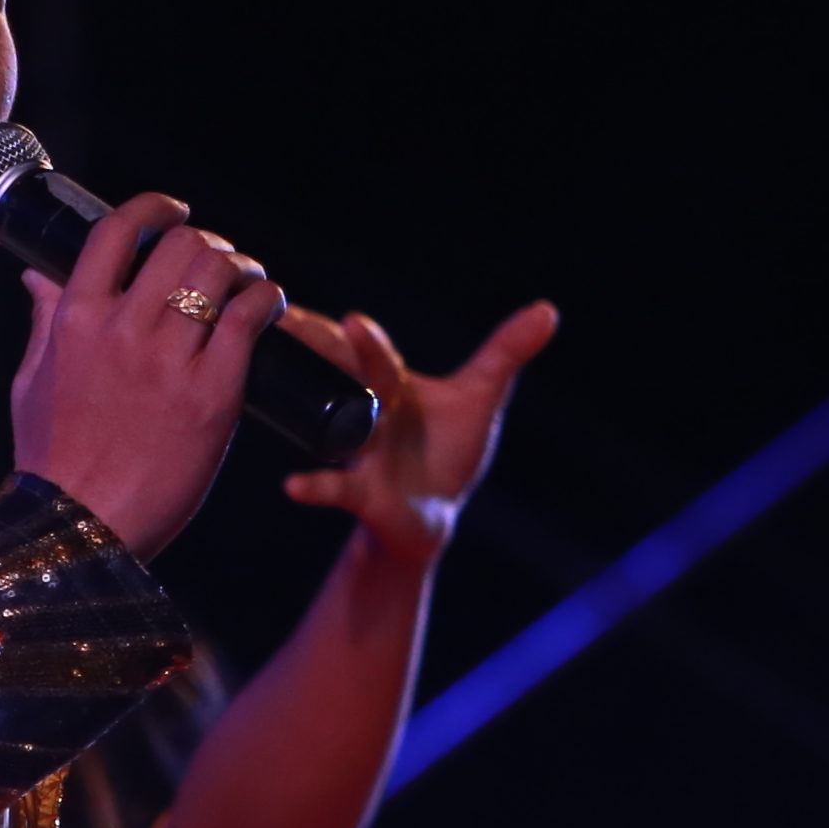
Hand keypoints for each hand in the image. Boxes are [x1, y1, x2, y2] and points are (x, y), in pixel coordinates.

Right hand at [9, 188, 278, 559]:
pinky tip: (267, 304)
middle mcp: (123, 329)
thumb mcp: (32, 382)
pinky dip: (265, 299)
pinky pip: (249, 318)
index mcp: (76, 320)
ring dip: (240, 267)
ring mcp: (169, 361)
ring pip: (218, 273)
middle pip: (180, 244)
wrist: (83, 528)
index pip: (117, 231)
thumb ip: (43, 322)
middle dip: (205, 243)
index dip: (153, 207)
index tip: (173, 211)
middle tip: (216, 261)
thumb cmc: (53, 462)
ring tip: (246, 282)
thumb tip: (36, 276)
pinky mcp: (212, 395)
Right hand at [277, 299, 558, 569]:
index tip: (352, 318)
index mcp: (393, 384)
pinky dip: (315, 487)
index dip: (362, 336)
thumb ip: (506, 353)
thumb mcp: (480, 398)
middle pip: (345, 374)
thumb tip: (548, 310)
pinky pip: (335, 489)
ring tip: (280, 383)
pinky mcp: (362, 493)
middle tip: (291, 321)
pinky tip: (294, 487)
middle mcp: (369, 411)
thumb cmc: (447, 449)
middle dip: (322, 347)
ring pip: (335, 425)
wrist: (429, 517)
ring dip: (310, 409)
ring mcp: (362, 452)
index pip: (372, 351)